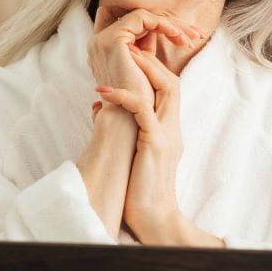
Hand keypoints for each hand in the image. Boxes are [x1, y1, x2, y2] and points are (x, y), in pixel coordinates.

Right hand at [87, 6, 198, 107]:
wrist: (125, 128)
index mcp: (103, 54)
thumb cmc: (135, 111)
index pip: (131, 28)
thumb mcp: (142, 79)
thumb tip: (148, 43)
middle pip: (138, 20)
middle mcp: (99, 44)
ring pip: (143, 17)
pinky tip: (180, 37)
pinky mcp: (113, 40)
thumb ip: (142, 60)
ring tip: (190, 38)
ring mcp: (103, 41)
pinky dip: (164, 24)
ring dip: (171, 24)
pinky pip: (142, 18)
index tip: (182, 39)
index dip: (156, 29)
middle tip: (195, 34)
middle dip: (169, 25)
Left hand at [95, 45, 183, 239]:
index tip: (129, 59)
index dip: (151, 70)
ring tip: (121, 59)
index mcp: (166, 131)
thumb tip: (99, 109)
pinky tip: (103, 93)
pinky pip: (143, 110)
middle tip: (128, 50)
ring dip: (144, 70)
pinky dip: (125, 96)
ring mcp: (165, 135)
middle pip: (172, 82)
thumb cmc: (139, 192)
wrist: (154, 221)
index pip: (167, 90)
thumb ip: (121, 130)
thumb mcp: (131, 154)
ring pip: (167, 88)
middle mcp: (171, 129)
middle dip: (151, 61)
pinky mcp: (154, 144)